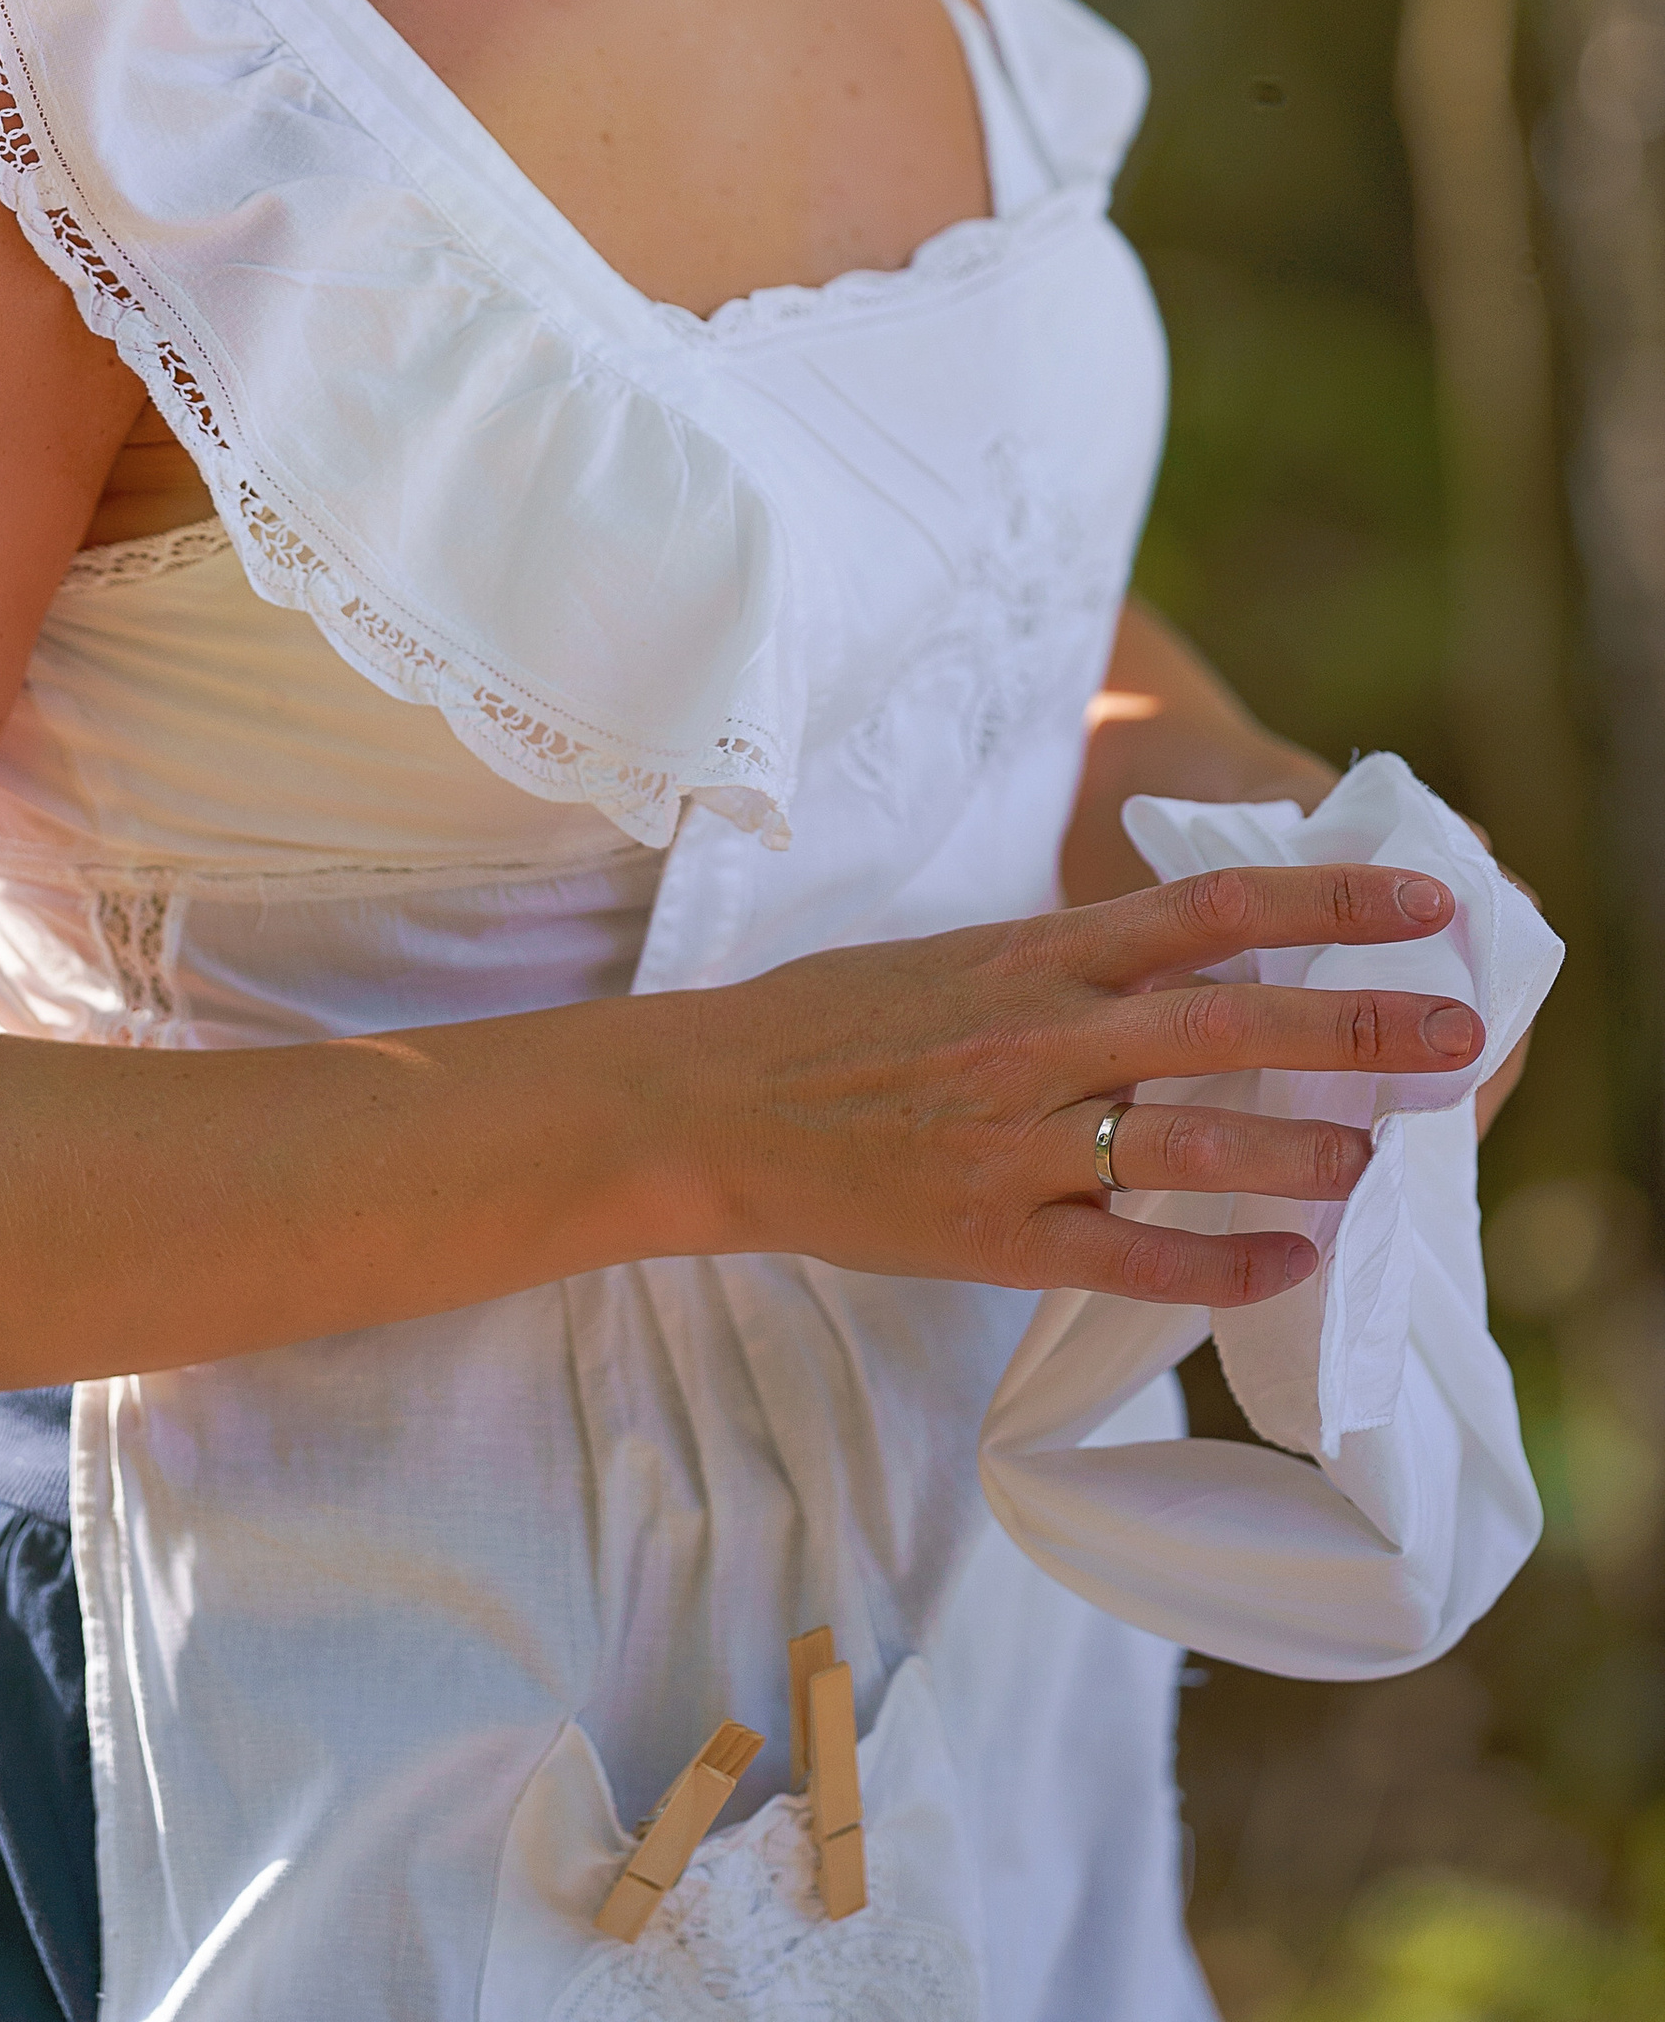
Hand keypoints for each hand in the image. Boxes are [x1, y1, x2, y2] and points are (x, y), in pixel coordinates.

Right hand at [702, 863, 1483, 1306]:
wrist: (714, 1104)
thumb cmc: (840, 1024)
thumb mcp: (965, 957)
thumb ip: (1073, 964)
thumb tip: (1194, 960)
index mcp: (1036, 956)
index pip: (1209, 910)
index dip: (1325, 904)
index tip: (1422, 904)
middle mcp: (1040, 1037)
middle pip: (1227, 1024)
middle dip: (1354, 1029)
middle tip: (1455, 1034)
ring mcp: (1017, 1139)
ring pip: (1187, 1143)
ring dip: (1297, 1153)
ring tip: (1375, 1159)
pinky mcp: (992, 1233)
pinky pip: (1126, 1253)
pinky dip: (1217, 1262)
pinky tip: (1286, 1265)